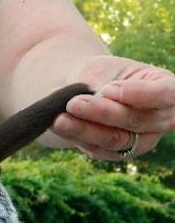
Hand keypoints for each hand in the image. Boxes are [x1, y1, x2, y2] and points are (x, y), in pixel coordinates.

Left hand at [51, 59, 174, 160]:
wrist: (86, 90)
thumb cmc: (102, 74)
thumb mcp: (104, 69)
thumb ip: (104, 85)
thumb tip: (97, 101)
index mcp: (167, 88)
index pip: (166, 94)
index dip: (140, 94)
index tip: (109, 89)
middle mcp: (161, 118)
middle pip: (136, 120)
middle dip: (102, 112)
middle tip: (73, 103)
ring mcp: (142, 140)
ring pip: (115, 139)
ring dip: (85, 130)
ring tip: (60, 120)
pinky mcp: (117, 153)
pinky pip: (97, 148)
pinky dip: (77, 137)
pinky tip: (59, 126)